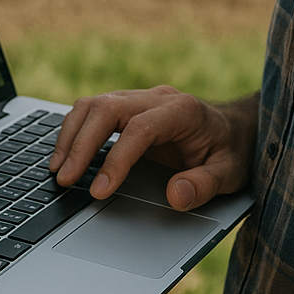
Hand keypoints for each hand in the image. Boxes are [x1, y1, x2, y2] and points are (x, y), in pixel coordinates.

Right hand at [48, 86, 258, 210]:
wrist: (235, 128)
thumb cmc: (231, 152)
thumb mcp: (230, 174)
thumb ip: (205, 186)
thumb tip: (174, 196)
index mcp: (183, 111)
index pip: (139, 128)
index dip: (116, 159)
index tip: (99, 190)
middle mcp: (157, 98)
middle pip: (107, 108)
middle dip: (81, 143)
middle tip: (64, 179)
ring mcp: (139, 98)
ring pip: (94, 104)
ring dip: (71, 134)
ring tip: (58, 169)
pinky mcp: (127, 106)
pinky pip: (93, 110)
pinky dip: (75, 130)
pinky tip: (66, 156)